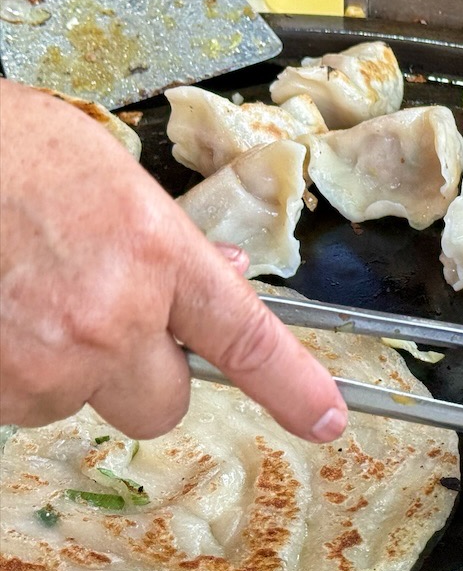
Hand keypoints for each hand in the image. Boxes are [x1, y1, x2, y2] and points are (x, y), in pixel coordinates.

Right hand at [0, 81, 347, 441]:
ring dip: (64, 367)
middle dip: (142, 376)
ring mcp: (45, 361)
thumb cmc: (20, 155)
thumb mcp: (121, 186)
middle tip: (106, 323)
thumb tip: (218, 281)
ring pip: (79, 402)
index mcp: (157, 257)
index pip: (246, 338)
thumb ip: (174, 247)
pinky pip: (21, 403)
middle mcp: (110, 320)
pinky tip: (3, 310)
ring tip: (29, 294)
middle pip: (163, 406)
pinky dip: (14, 369)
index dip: (292, 385)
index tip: (323, 415)